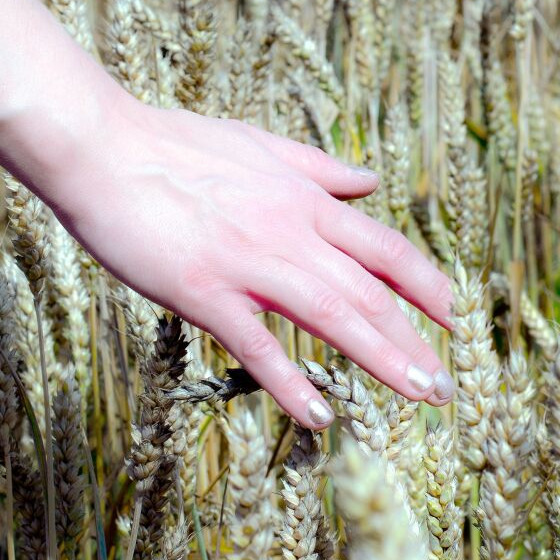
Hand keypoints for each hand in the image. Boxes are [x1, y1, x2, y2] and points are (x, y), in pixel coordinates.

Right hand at [43, 97, 456, 427]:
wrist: (103, 149)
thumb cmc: (175, 145)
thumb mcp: (260, 144)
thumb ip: (318, 167)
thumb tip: (369, 179)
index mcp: (303, 199)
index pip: (383, 248)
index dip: (426, 285)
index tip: (456, 316)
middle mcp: (289, 231)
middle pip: (369, 291)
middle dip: (415, 340)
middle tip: (445, 386)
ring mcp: (248, 263)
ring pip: (332, 316)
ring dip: (382, 358)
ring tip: (417, 396)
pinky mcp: (204, 291)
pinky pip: (257, 345)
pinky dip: (292, 382)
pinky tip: (320, 415)